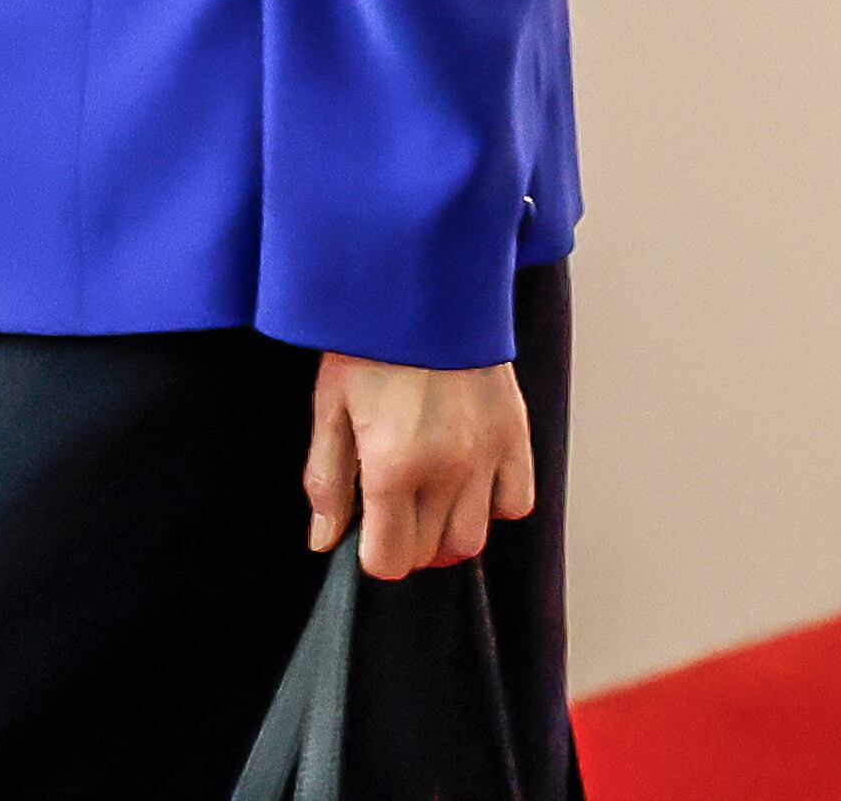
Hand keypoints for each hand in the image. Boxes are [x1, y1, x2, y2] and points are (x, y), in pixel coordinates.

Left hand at [305, 349, 534, 579]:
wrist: (422, 282)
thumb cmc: (366, 341)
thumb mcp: (328, 406)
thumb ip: (327, 480)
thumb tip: (324, 540)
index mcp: (392, 465)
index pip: (390, 559)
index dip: (372, 555)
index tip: (364, 533)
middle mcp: (446, 470)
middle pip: (431, 552)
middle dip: (405, 544)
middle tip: (388, 511)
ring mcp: (487, 455)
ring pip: (474, 538)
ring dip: (446, 533)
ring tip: (425, 501)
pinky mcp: (515, 435)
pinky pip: (516, 503)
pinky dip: (493, 504)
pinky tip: (466, 481)